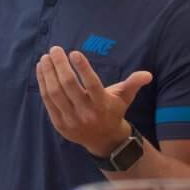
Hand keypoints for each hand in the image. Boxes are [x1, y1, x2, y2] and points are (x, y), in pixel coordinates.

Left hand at [35, 46, 152, 156]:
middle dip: (60, 66)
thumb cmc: (113, 111)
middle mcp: (86, 113)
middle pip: (69, 86)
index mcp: (102, 105)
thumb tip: (148, 74)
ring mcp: (71, 119)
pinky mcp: (59, 123)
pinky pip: (48, 101)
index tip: (74, 53)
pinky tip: (41, 70)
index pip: (92, 84)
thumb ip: (134, 84)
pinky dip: (43, 84)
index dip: (83, 68)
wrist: (103, 140)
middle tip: (55, 49)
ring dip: (48, 73)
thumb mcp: (125, 97)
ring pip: (55, 93)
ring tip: (46, 57)